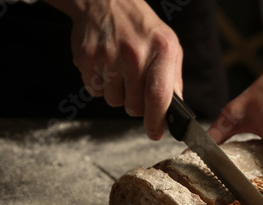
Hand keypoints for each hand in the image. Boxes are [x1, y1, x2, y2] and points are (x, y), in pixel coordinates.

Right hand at [45, 0, 182, 139]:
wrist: (105, 0)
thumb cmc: (141, 27)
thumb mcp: (168, 44)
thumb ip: (173, 79)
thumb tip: (175, 111)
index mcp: (161, 49)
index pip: (159, 96)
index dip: (157, 121)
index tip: (155, 133)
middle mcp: (134, 53)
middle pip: (134, 106)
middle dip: (137, 105)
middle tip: (136, 86)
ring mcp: (108, 56)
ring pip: (114, 102)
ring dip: (118, 94)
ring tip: (120, 70)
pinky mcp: (86, 58)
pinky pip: (95, 91)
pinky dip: (101, 85)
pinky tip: (106, 66)